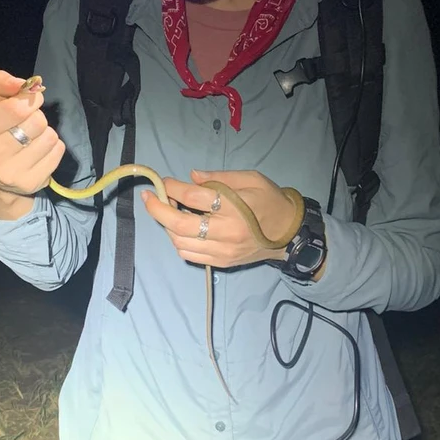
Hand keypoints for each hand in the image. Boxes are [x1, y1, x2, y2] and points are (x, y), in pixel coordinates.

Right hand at [0, 70, 65, 200]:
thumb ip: (2, 83)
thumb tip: (25, 84)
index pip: (15, 108)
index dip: (29, 99)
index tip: (28, 101)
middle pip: (37, 122)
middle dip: (37, 117)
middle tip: (27, 123)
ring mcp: (11, 174)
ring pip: (50, 137)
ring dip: (45, 133)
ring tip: (32, 138)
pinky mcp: (31, 183)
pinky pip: (58, 152)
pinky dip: (53, 148)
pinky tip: (38, 152)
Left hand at [141, 168, 296, 267]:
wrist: (290, 233)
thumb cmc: (270, 200)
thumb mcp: (251, 178)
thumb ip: (220, 177)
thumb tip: (192, 177)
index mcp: (233, 207)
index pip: (192, 197)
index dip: (172, 188)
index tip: (164, 181)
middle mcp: (226, 231)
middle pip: (179, 224)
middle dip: (157, 210)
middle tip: (150, 198)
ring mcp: (223, 250)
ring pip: (180, 242)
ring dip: (167, 226)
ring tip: (167, 212)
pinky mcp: (222, 262)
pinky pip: (189, 255)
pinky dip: (178, 241)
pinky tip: (180, 229)